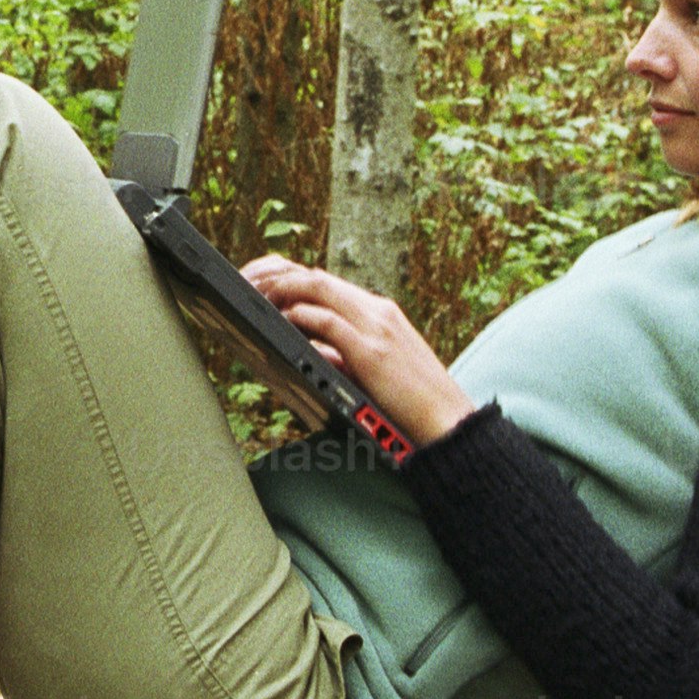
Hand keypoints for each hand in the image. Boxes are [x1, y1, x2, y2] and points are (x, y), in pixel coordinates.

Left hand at [242, 255, 475, 447]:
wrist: (450, 421)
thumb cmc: (414, 401)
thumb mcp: (378, 366)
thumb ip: (348, 352)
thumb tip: (313, 348)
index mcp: (380, 313)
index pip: (328, 283)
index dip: (291, 279)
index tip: (264, 286)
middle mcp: (377, 311)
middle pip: (318, 276)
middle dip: (277, 276)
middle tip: (249, 286)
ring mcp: (376, 327)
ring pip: (319, 288)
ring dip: (281, 288)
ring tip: (256, 297)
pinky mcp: (372, 352)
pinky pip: (328, 322)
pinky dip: (300, 316)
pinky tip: (282, 320)